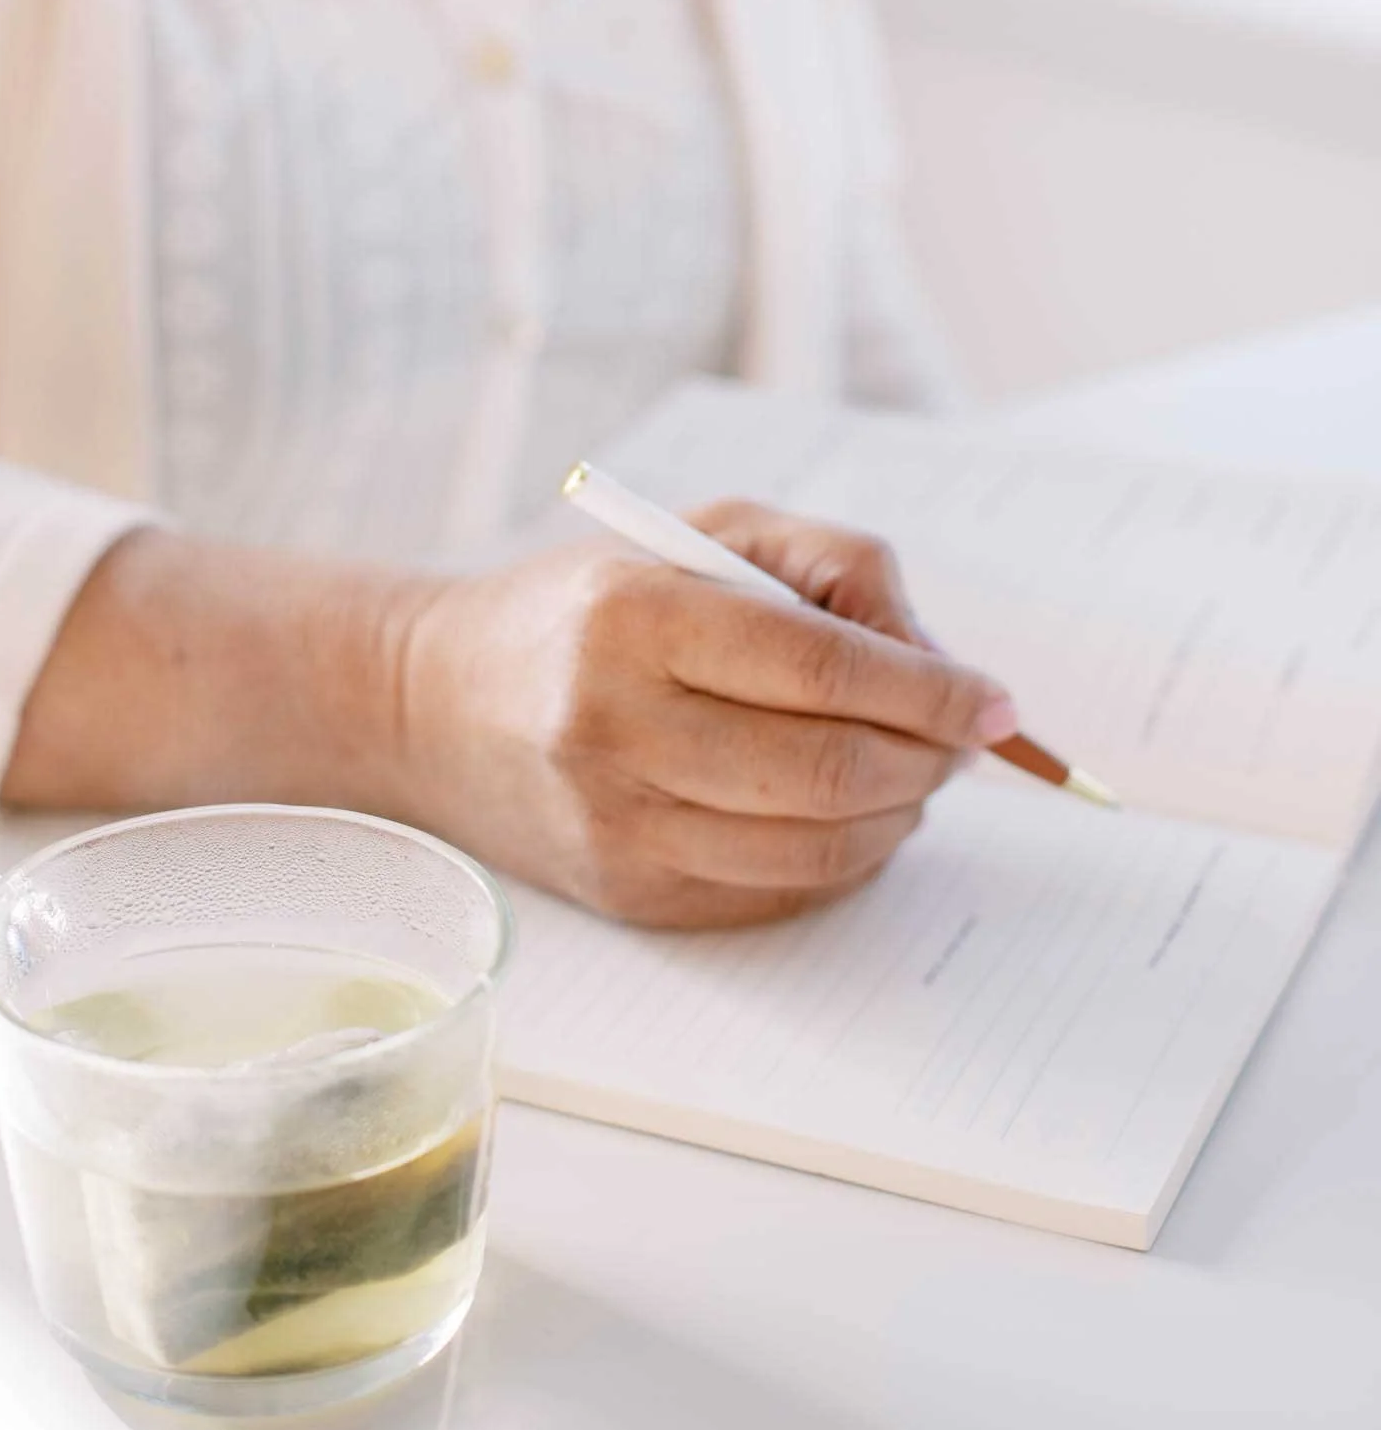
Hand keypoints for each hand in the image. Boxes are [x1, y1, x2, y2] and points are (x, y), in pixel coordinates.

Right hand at [397, 502, 1016, 929]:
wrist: (436, 704)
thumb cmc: (591, 604)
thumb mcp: (704, 536)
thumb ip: (835, 570)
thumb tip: (941, 669)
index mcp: (633, 617)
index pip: (818, 667)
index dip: (929, 691)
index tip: (993, 700)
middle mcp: (614, 726)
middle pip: (829, 769)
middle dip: (929, 759)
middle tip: (962, 739)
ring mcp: (616, 825)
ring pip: (818, 848)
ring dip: (900, 816)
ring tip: (912, 773)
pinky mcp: (628, 894)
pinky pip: (779, 892)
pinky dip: (845, 858)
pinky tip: (848, 814)